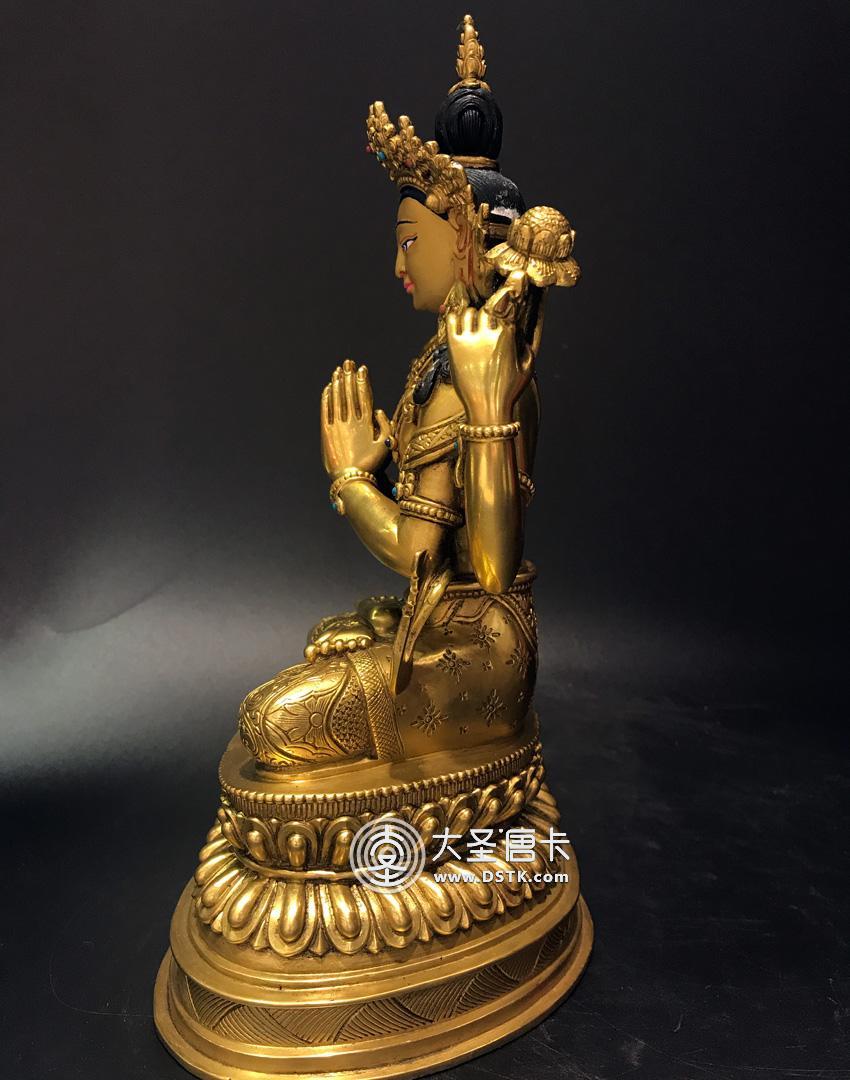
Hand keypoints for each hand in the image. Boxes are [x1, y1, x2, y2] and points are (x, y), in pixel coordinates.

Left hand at [321, 359, 390, 477]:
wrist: (352, 480)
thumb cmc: (371, 465)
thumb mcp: (386, 446)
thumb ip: (386, 426)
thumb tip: (379, 410)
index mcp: (366, 424)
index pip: (364, 396)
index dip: (363, 381)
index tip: (362, 369)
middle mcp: (351, 422)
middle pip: (350, 394)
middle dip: (349, 377)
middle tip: (348, 362)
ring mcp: (337, 426)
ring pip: (337, 399)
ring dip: (338, 383)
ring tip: (338, 371)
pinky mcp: (326, 433)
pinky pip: (325, 411)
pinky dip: (326, 398)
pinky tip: (328, 388)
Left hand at [446, 276, 533, 425]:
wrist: (487, 410)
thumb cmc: (509, 390)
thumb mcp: (528, 365)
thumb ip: (527, 340)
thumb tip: (525, 320)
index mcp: (507, 337)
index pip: (509, 303)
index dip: (512, 288)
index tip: (517, 276)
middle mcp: (487, 336)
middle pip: (487, 305)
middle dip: (491, 301)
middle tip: (490, 297)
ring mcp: (469, 341)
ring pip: (468, 311)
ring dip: (472, 311)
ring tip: (476, 317)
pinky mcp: (454, 348)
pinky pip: (451, 319)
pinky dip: (455, 313)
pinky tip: (458, 313)